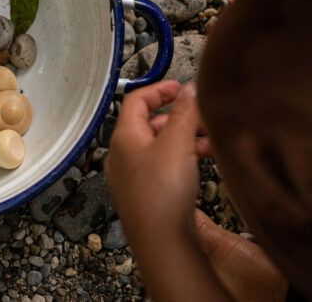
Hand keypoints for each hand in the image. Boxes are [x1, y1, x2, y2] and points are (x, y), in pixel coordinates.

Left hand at [105, 82, 205, 239]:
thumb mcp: (177, 142)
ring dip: (183, 138)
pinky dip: (181, 159)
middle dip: (177, 116)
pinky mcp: (146, 197)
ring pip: (159, 147)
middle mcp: (123, 156)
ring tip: (208, 140)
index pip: (135, 99)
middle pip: (149, 124)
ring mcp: (132, 178)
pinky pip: (163, 168)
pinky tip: (201, 162)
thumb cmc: (160, 196)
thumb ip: (184, 112)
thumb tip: (188, 90)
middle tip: (199, 114)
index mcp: (123, 137)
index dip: (158, 89)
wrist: (162, 243)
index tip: (177, 87)